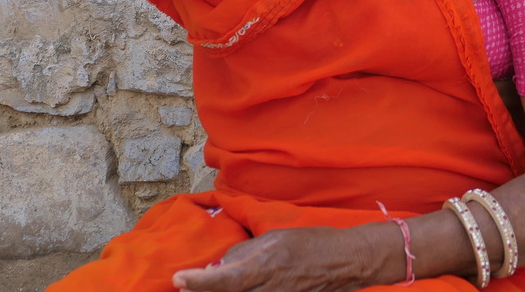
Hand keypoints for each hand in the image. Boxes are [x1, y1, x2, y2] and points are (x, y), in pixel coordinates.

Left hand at [171, 225, 396, 291]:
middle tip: (186, 286)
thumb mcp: (274, 238)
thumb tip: (220, 266)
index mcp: (264, 266)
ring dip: (222, 291)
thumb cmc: (312, 244)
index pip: (223, 280)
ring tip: (209, 285)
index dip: (198, 282)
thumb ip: (244, 253)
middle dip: (203, 291)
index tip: (178, 279)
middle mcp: (268, 289)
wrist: (346, 262)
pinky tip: (236, 286)